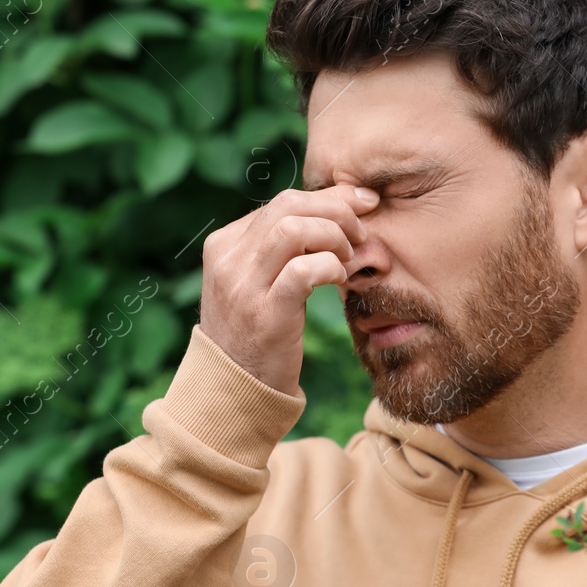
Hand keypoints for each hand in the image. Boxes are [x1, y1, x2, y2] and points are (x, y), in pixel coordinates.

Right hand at [196, 183, 378, 394]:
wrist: (234, 388)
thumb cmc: (255, 330)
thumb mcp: (254, 281)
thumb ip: (277, 248)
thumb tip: (330, 209)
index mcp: (224, 244)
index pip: (282, 202)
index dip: (329, 198)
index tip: (363, 203)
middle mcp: (227, 259)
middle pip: (289, 206)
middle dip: (336, 211)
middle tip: (361, 233)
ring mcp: (242, 286)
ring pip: (294, 230)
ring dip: (333, 237)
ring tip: (347, 258)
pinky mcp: (265, 314)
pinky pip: (303, 270)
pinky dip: (330, 266)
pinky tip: (339, 278)